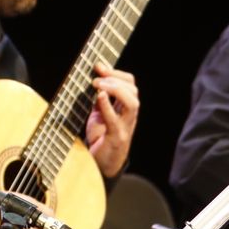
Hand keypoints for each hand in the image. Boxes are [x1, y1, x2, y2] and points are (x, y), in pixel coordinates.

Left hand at [85, 62, 139, 177]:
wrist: (103, 163)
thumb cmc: (102, 137)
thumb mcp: (100, 112)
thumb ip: (100, 97)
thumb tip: (95, 77)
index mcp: (126, 107)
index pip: (130, 83)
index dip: (115, 72)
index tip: (98, 65)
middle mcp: (129, 115)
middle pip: (133, 90)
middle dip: (115, 79)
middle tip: (97, 77)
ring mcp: (125, 126)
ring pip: (132, 103)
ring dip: (115, 90)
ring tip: (99, 85)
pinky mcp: (117, 137)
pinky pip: (115, 120)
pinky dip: (107, 106)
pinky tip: (99, 97)